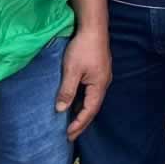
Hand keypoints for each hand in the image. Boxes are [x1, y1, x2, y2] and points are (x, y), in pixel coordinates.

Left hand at [56, 25, 111, 140]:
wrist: (93, 27)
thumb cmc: (83, 48)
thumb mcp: (71, 70)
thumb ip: (67, 91)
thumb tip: (61, 110)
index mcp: (99, 85)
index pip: (89, 111)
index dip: (79, 124)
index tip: (68, 135)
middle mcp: (103, 83)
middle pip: (93, 107)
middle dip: (82, 122)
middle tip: (70, 135)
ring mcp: (102, 77)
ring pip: (92, 100)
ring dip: (82, 112)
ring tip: (71, 122)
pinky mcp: (98, 71)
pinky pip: (91, 92)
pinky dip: (83, 101)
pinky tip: (75, 102)